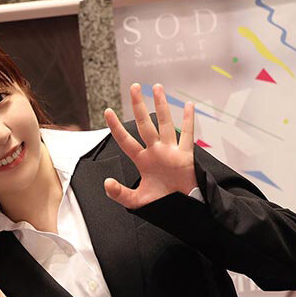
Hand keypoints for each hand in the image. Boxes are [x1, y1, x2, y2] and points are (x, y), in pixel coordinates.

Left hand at [103, 83, 196, 208]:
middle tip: (134, 88)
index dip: (117, 126)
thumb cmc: (162, 203)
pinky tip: (188, 105)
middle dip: (139, 106)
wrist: (182, 209)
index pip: (126, 140)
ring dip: (162, 106)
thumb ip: (119, 194)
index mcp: (142, 160)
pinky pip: (188, 135)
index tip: (107, 111)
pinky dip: (188, 120)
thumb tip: (107, 183)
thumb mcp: (136, 201)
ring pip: (165, 124)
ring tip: (157, 88)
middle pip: (145, 124)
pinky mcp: (185, 156)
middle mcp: (156, 152)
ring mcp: (171, 152)